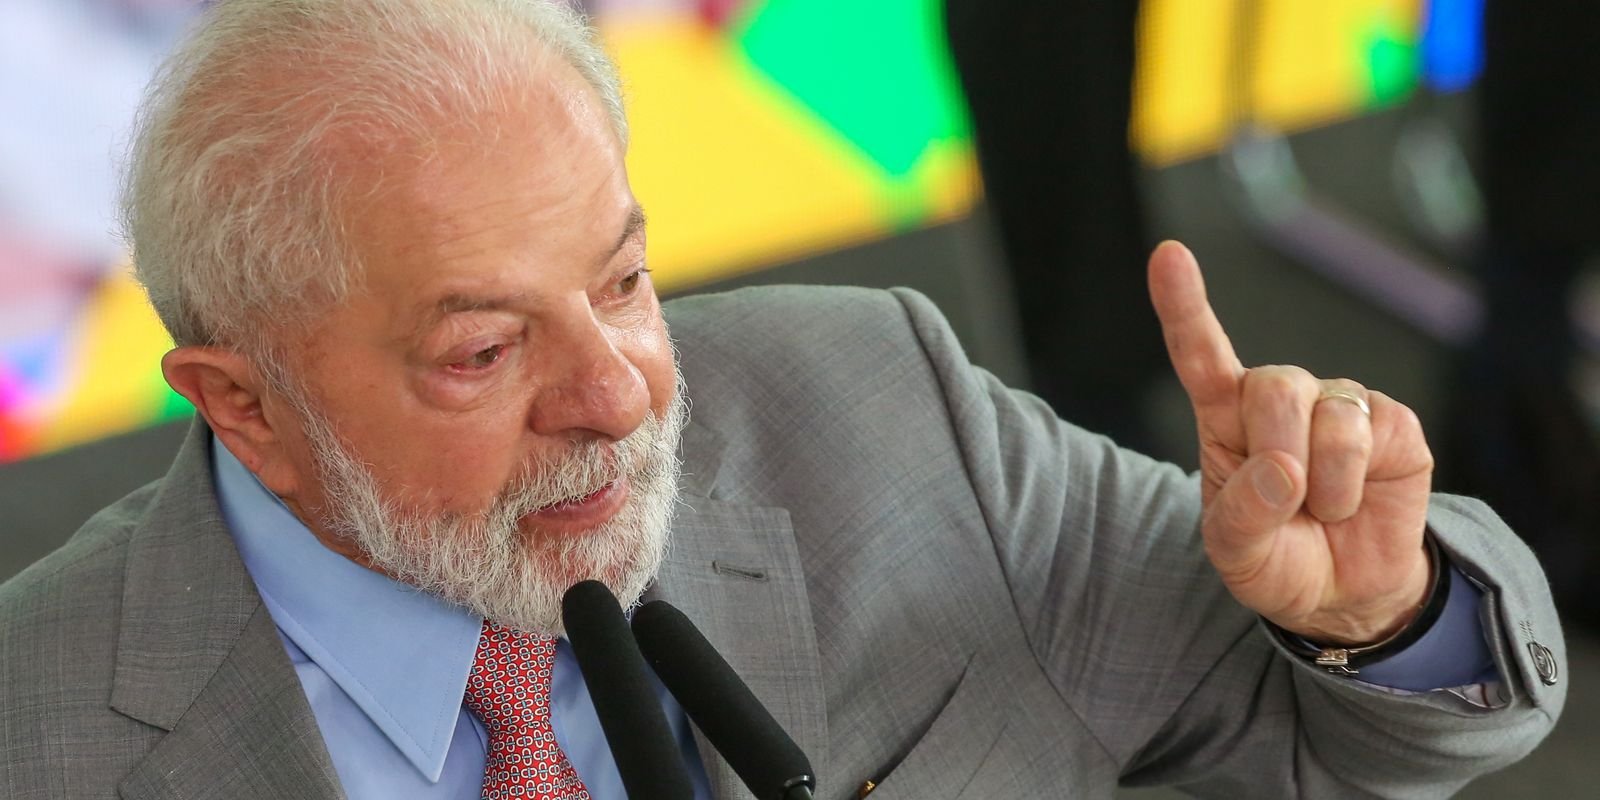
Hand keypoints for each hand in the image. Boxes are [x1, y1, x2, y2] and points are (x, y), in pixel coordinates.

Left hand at [1147, 241, 1433, 644]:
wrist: (1345, 592)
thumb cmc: (1277, 559)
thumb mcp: (1235, 553)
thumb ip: (1242, 514)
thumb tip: (1282, 470)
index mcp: (1224, 417)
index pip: (1200, 353)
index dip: (1184, 304)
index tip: (1169, 255)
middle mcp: (1278, 396)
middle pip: (1272, 386)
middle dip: (1278, 454)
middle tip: (1286, 503)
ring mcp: (1336, 403)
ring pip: (1325, 414)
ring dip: (1321, 487)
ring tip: (1322, 510)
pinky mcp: (1389, 421)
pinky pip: (1368, 436)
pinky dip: (1352, 488)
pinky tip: (1353, 500)